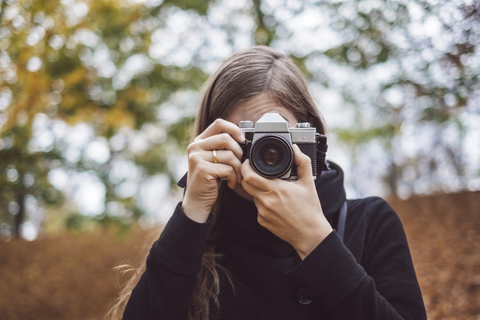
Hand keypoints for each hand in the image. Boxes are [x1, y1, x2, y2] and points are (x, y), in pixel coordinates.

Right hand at [182, 119, 244, 222]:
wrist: (198, 201)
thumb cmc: (210, 180)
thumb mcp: (215, 160)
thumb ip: (223, 148)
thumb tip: (243, 138)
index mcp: (199, 141)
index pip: (219, 123)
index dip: (234, 129)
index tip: (242, 140)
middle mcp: (195, 146)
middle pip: (226, 138)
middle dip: (238, 152)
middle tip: (239, 164)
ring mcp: (197, 157)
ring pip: (229, 155)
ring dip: (238, 168)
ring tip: (235, 176)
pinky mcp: (202, 169)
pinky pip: (228, 168)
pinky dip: (233, 177)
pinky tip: (230, 183)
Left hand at [240, 144, 332, 258]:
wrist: (310, 234)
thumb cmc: (310, 209)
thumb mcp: (308, 183)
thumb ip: (302, 162)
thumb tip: (296, 149)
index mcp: (277, 189)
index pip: (250, 176)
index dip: (245, 167)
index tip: (248, 163)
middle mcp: (267, 201)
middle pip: (245, 184)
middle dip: (246, 175)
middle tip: (252, 171)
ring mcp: (262, 212)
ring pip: (251, 195)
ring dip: (256, 189)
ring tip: (269, 188)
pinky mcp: (261, 221)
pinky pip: (256, 207)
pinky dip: (261, 202)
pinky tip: (273, 202)